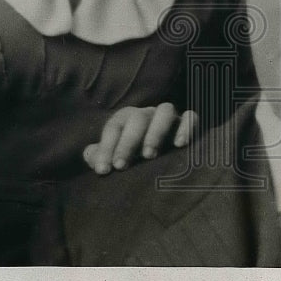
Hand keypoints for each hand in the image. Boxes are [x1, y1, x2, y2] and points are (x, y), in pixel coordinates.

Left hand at [83, 103, 197, 174]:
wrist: (159, 162)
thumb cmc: (132, 159)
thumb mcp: (114, 158)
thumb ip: (100, 156)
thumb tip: (89, 154)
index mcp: (126, 120)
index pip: (114, 127)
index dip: (106, 147)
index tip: (104, 170)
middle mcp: (147, 114)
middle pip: (137, 118)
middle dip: (128, 142)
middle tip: (121, 166)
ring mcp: (169, 117)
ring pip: (165, 110)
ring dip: (156, 131)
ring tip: (149, 155)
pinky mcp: (188, 123)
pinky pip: (191, 117)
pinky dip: (187, 127)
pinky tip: (180, 145)